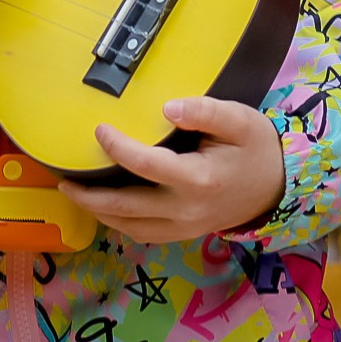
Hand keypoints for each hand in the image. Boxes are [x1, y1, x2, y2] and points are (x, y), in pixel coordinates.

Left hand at [59, 97, 286, 244]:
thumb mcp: (241, 120)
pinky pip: (141, 234)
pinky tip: (107, 207)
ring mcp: (182, 228)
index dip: (116, 147)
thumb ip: (205, 111)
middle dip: (88, 195)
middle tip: (63, 180)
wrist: (277, 188)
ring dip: (98, 212)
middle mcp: (185, 209)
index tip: (99, 130)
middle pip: (124, 207)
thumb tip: (167, 107)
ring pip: (127, 226)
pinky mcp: (181, 235)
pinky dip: (118, 222)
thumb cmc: (257, 149)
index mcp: (198, 179)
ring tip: (75, 193)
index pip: (144, 164)